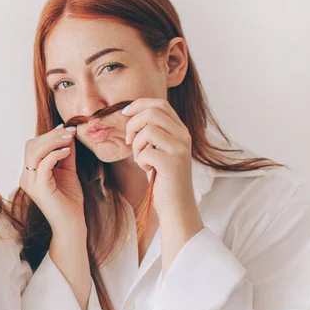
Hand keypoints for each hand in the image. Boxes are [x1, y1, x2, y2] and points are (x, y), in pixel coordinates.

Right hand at [19, 124, 85, 235]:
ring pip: (35, 152)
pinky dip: (56, 153)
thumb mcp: (67, 170)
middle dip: (51, 135)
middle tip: (69, 131)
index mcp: (30, 173)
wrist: (72, 224)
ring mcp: (31, 183)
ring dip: (53, 141)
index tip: (66, 129)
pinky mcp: (40, 188)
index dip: (48, 135)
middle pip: (31, 146)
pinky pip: (44, 164)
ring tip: (69, 138)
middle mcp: (26, 177)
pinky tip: (67, 151)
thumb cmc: (69, 200)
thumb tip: (67, 133)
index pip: (33, 146)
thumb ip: (65, 153)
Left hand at [123, 98, 203, 273]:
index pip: (160, 104)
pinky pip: (146, 151)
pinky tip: (147, 169)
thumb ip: (151, 131)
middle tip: (129, 141)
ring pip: (148, 130)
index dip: (140, 104)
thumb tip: (130, 113)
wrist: (176, 205)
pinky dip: (140, 160)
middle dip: (133, 125)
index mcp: (180, 130)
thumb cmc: (162, 177)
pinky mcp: (172, 163)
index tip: (125, 113)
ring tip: (141, 158)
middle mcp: (183, 136)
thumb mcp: (158, 148)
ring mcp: (180, 149)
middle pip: (152, 113)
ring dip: (136, 144)